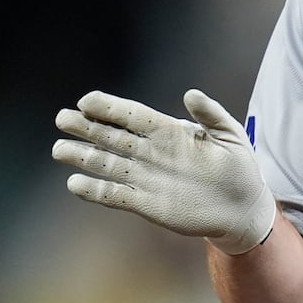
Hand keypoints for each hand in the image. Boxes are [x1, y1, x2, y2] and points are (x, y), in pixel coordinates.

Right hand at [52, 89, 276, 254]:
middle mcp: (152, 153)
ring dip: (83, 157)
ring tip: (59, 149)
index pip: (132, 115)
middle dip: (87, 128)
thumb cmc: (239, 167)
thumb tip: (190, 94)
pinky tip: (74, 183)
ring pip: (108, 164)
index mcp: (169, 132)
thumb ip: (211, 114)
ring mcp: (146, 178)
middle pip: (112, 137)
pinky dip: (95, 190)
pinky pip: (115, 195)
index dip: (110, 108)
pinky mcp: (147, 204)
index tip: (86, 100)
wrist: (243, 208)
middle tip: (62, 118)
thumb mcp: (231, 135)